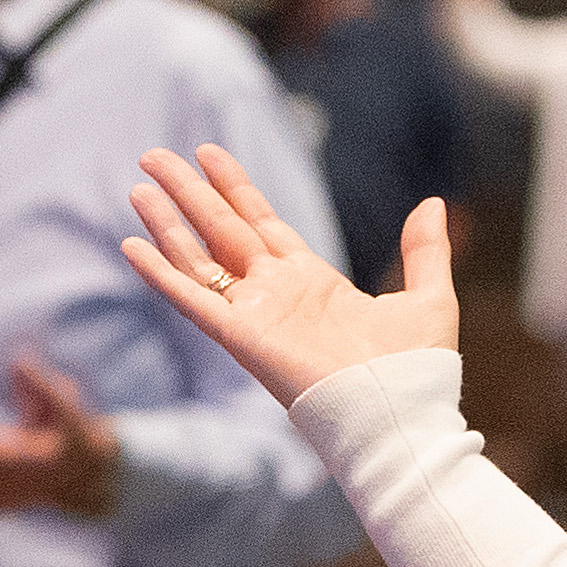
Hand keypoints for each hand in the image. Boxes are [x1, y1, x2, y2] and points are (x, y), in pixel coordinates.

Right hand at [125, 145, 457, 406]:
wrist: (401, 414)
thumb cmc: (417, 369)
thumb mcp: (429, 296)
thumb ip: (424, 250)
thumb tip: (433, 203)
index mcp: (312, 282)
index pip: (261, 222)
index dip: (234, 186)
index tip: (208, 152)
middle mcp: (276, 294)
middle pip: (221, 229)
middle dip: (189, 192)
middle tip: (153, 155)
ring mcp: (255, 314)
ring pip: (199, 258)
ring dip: (168, 222)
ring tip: (138, 185)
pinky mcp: (241, 337)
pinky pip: (192, 299)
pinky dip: (161, 274)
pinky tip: (132, 246)